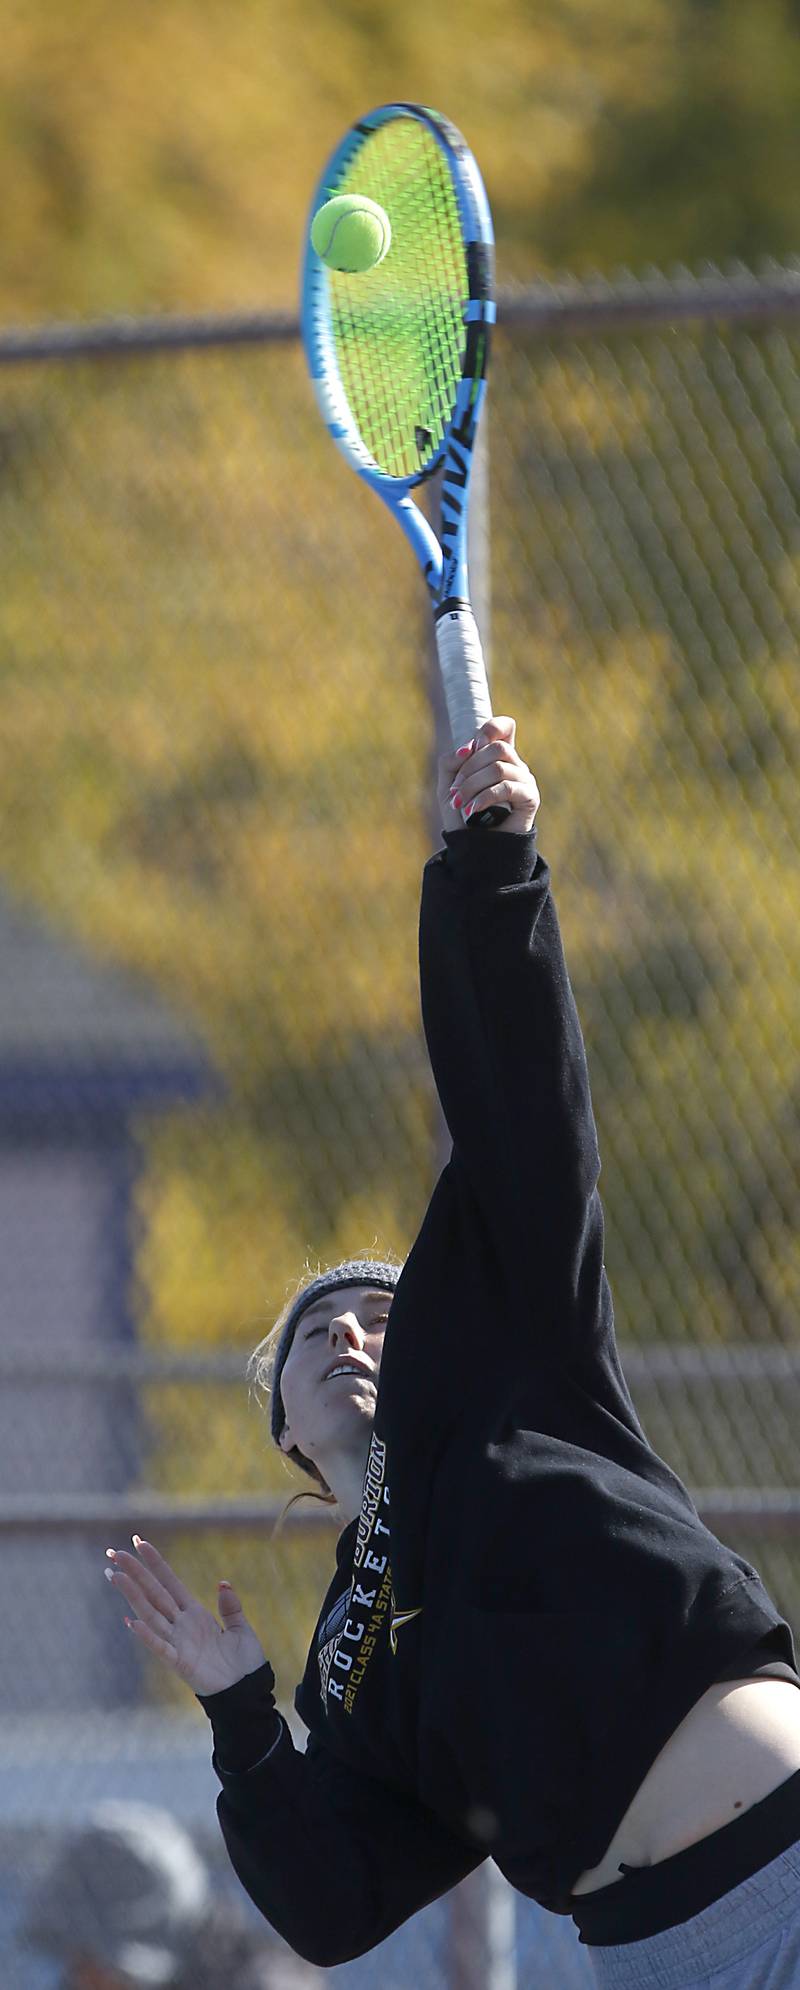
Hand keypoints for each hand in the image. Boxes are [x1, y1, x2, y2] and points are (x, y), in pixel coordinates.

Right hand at [104, 1537, 266, 1695]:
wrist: (247, 1692)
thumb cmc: (244, 1663)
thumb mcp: (240, 1628)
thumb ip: (230, 1606)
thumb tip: (223, 1582)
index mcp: (195, 1613)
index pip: (169, 1582)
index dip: (155, 1563)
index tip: (139, 1542)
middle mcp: (181, 1624)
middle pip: (153, 1592)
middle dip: (134, 1572)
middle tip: (113, 1552)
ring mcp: (178, 1642)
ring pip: (150, 1613)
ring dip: (132, 1595)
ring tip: (114, 1575)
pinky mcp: (180, 1663)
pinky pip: (160, 1647)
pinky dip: (146, 1635)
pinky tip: (131, 1621)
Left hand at [437, 716, 539, 835]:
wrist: (474, 850)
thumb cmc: (462, 817)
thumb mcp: (447, 786)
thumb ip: (451, 762)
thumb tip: (467, 749)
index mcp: (498, 758)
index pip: (504, 728)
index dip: (490, 729)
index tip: (471, 747)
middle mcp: (515, 766)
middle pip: (496, 747)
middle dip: (469, 768)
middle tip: (454, 791)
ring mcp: (524, 781)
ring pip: (498, 767)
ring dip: (471, 785)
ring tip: (459, 803)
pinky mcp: (529, 798)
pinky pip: (506, 787)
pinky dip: (484, 797)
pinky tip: (472, 811)